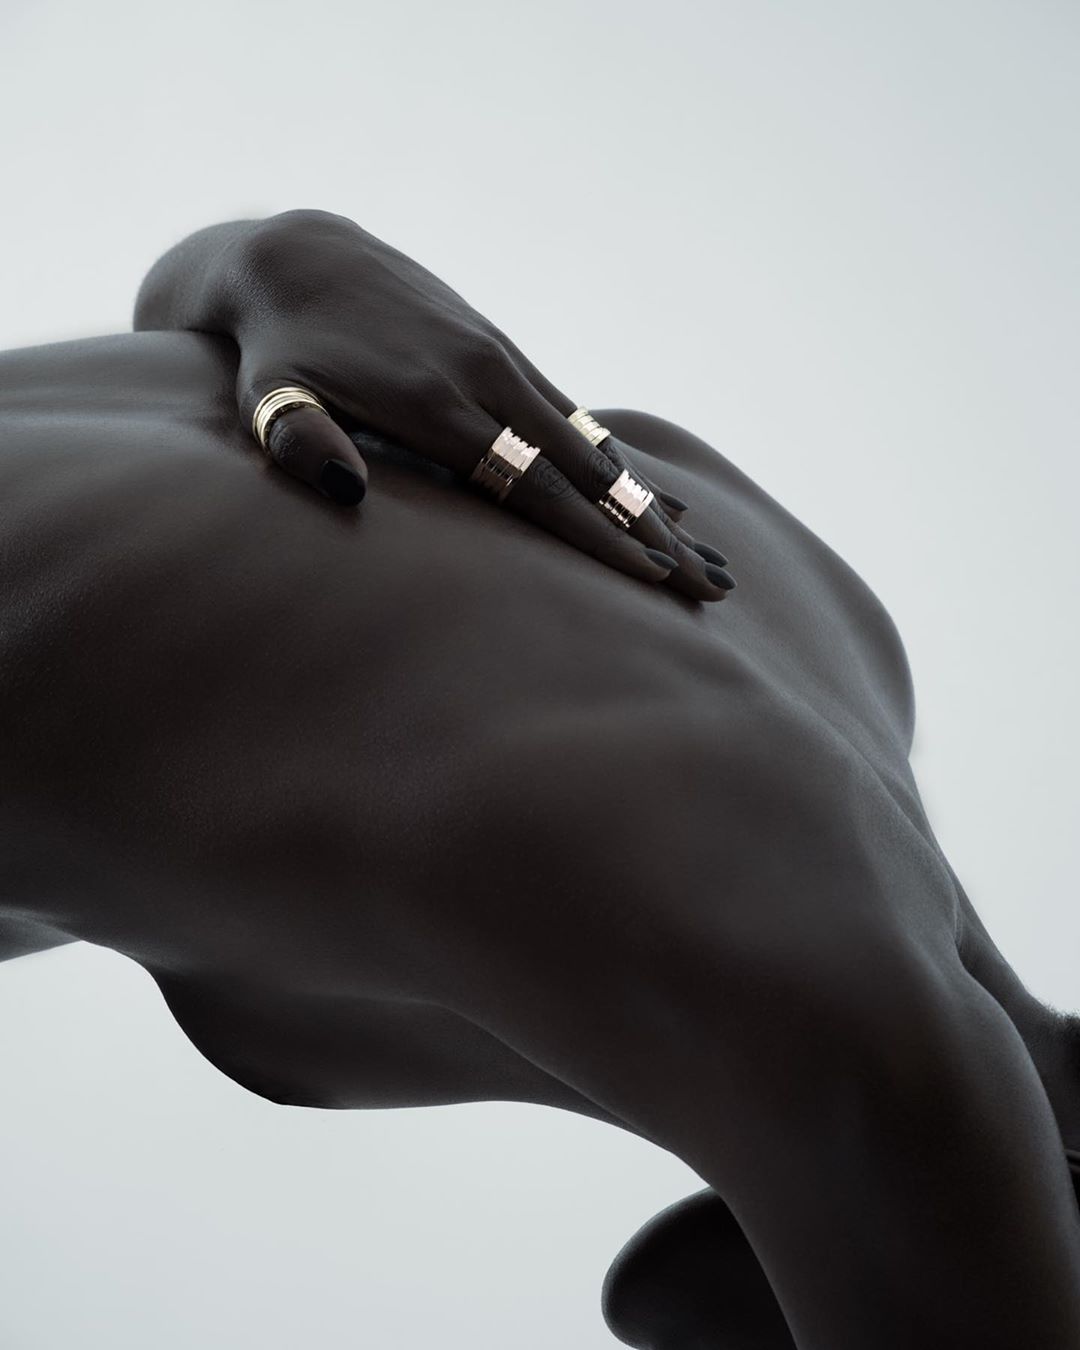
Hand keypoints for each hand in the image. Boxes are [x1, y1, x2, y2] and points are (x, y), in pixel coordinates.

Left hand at [137, 209, 735, 599]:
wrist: (300, 256)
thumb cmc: (280, 348)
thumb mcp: (272, 395)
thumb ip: (301, 442)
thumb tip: (346, 491)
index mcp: (435, 407)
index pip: (534, 488)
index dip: (594, 538)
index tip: (650, 581)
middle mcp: (485, 381)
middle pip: (585, 473)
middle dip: (650, 534)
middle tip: (708, 585)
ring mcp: (501, 363)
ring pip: (591, 445)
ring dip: (647, 501)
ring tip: (699, 550)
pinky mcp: (502, 352)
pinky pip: (573, 416)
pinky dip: (615, 461)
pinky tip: (645, 494)